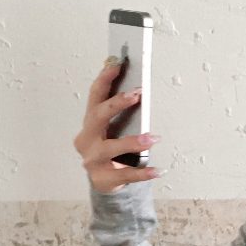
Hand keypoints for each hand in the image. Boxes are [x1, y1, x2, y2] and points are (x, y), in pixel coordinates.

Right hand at [73, 58, 161, 193]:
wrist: (104, 181)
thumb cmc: (112, 151)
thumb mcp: (113, 131)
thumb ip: (121, 115)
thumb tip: (139, 91)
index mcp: (90, 124)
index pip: (95, 97)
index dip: (105, 79)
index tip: (117, 64)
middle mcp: (87, 140)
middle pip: (98, 117)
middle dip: (117, 103)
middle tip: (137, 93)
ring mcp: (93, 160)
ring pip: (111, 148)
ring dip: (133, 141)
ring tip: (154, 138)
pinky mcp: (104, 178)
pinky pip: (126, 174)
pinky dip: (143, 173)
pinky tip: (158, 170)